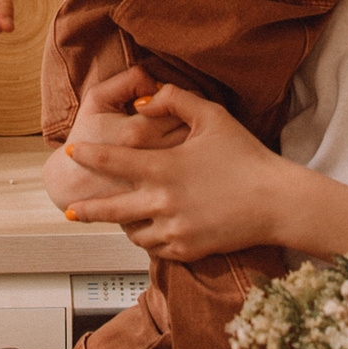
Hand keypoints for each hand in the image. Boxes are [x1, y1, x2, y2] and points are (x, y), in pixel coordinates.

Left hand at [60, 76, 293, 262]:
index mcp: (163, 167)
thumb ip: (175, 99)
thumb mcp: (213, 116)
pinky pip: (155, 247)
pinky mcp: (187, 249)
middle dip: (86, 208)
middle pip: (109, 209)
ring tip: (118, 218)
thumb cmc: (247, 155)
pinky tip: (147, 231)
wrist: (277, 202)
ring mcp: (174, 229)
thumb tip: (144, 100)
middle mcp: (162, 202)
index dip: (87, 155)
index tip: (70, 152)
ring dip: (123, 223)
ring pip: (132, 231)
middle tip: (70, 208)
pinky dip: (148, 238)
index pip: (111, 161)